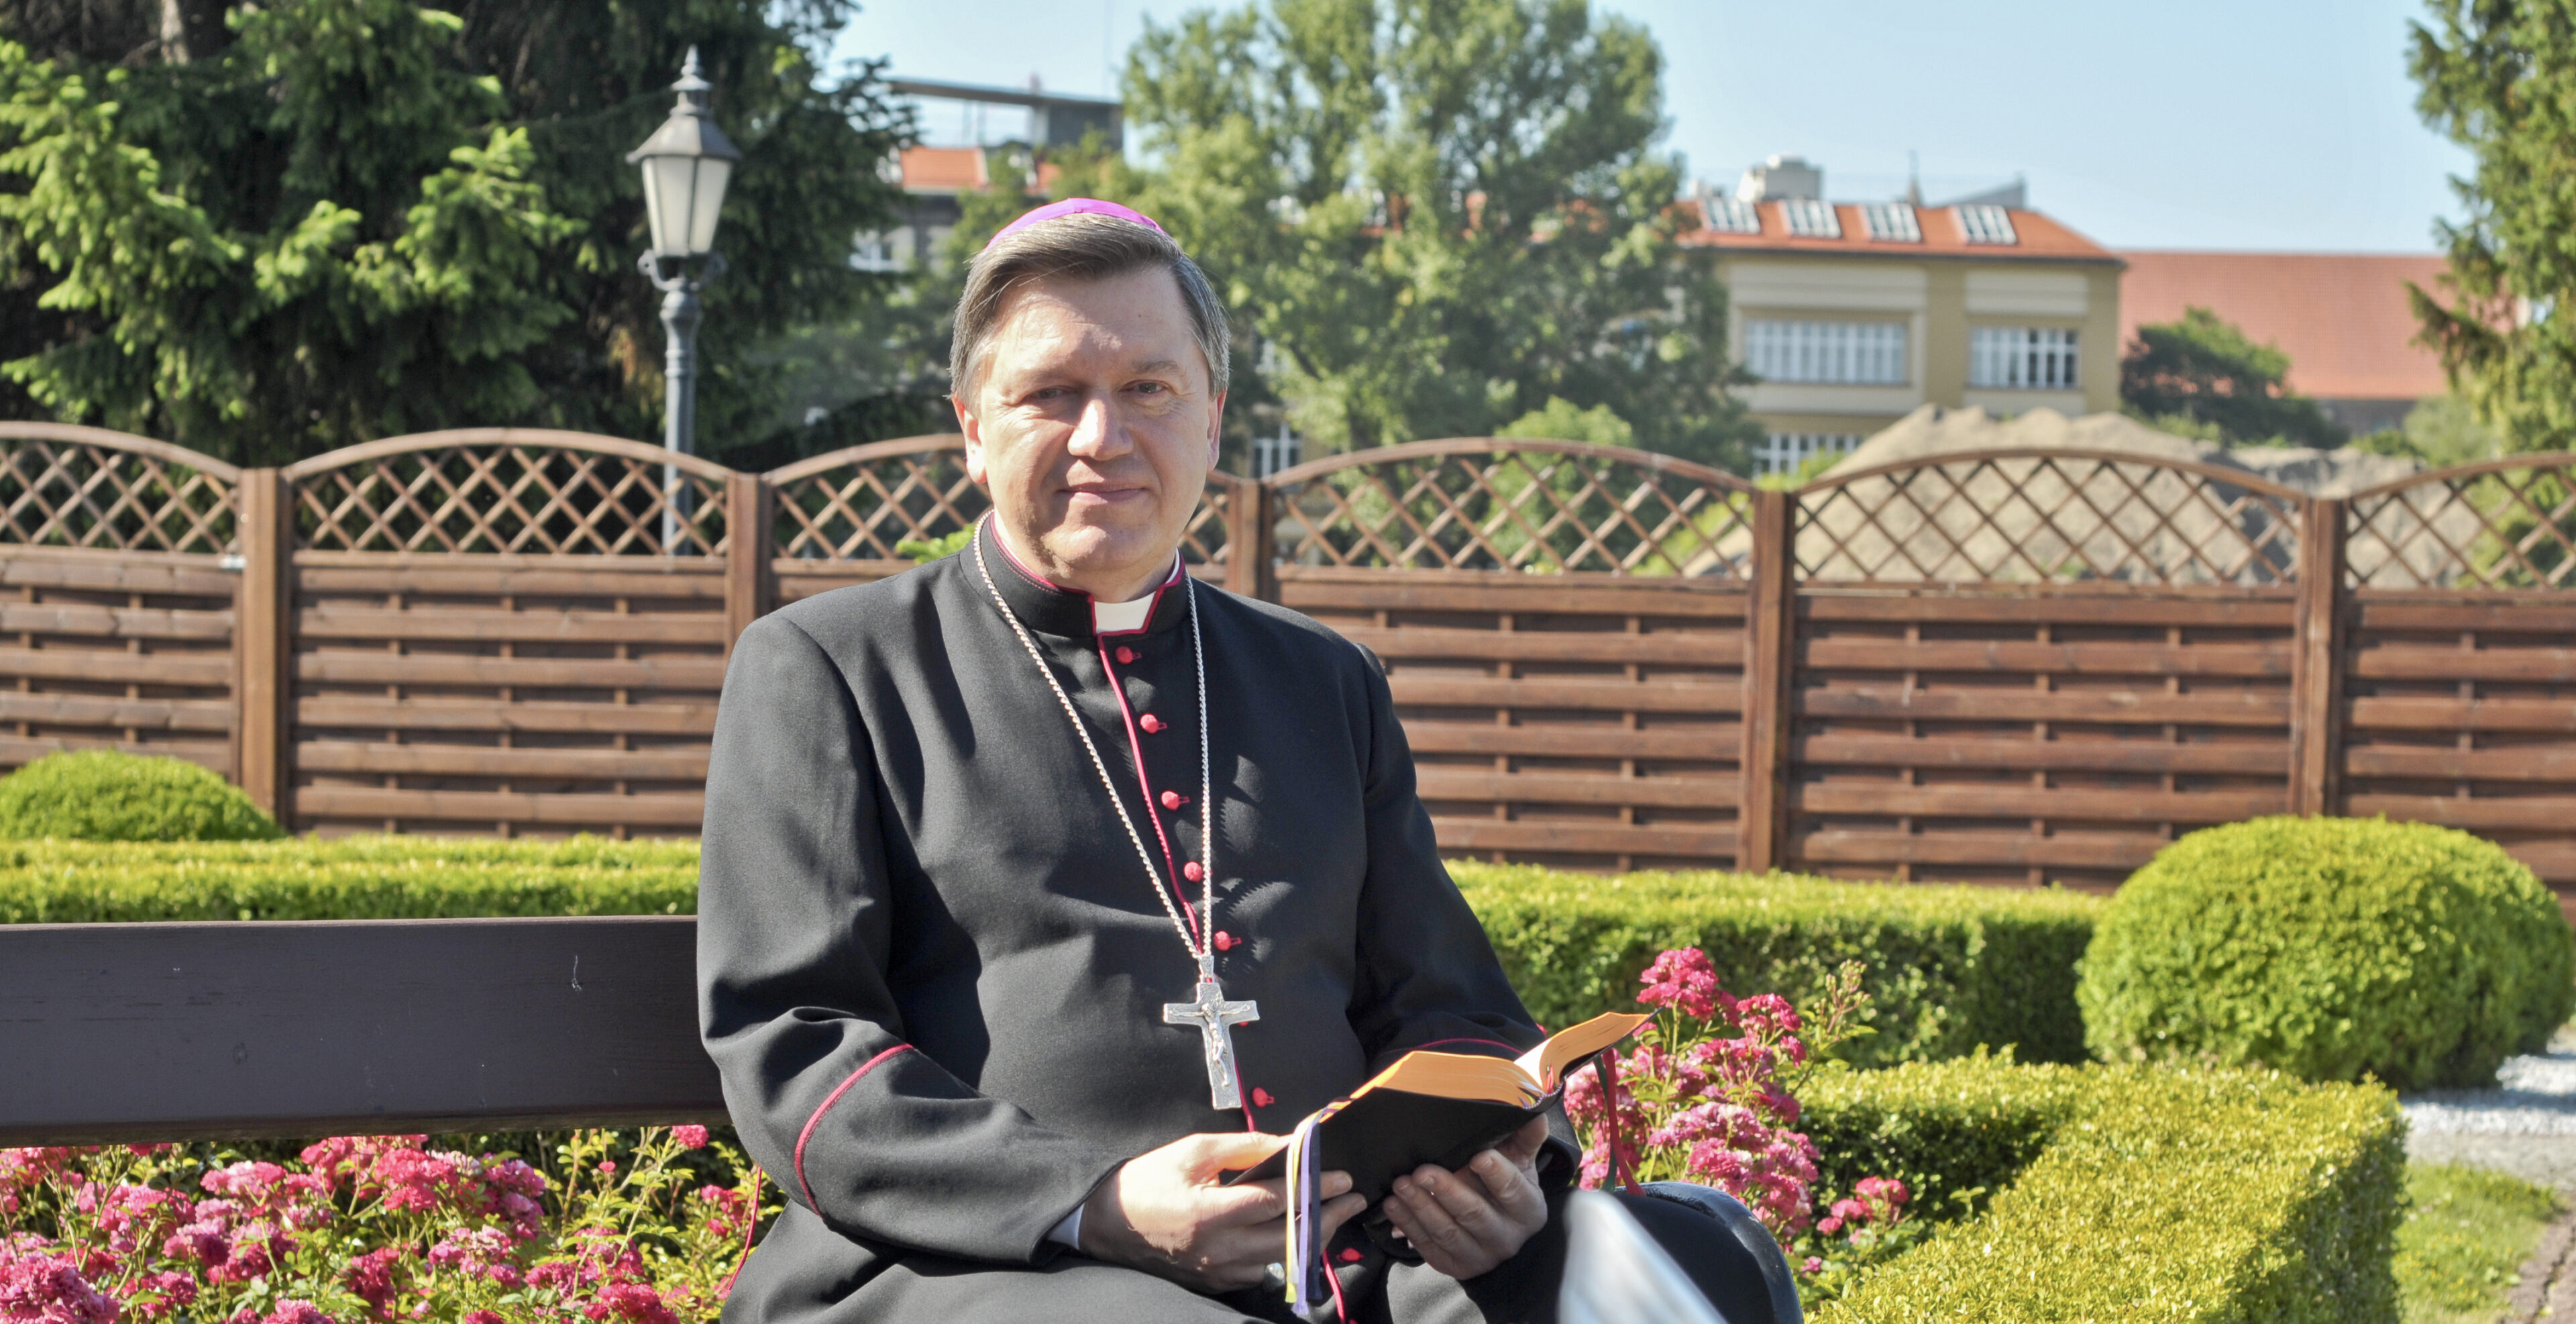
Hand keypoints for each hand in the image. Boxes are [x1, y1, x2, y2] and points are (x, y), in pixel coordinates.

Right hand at [1079, 1131, 1367, 1291]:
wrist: (1109, 1223)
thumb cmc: (1149, 1180)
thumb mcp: (1192, 1151)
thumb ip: (1243, 1148)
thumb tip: (1288, 1144)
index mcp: (1210, 1212)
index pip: (1277, 1202)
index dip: (1314, 1188)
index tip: (1343, 1177)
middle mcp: (1217, 1249)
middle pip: (1288, 1238)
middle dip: (1328, 1217)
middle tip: (1354, 1199)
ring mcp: (1216, 1271)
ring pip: (1279, 1260)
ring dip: (1310, 1238)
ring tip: (1331, 1216)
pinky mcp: (1213, 1282)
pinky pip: (1259, 1273)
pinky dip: (1282, 1255)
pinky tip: (1294, 1237)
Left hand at [1381, 1115, 1548, 1279]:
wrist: (1500, 1226)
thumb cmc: (1507, 1185)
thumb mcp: (1520, 1163)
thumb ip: (1525, 1138)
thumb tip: (1535, 1113)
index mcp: (1529, 1210)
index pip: (1513, 1190)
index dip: (1496, 1174)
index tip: (1477, 1156)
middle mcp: (1507, 1238)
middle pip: (1475, 1214)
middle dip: (1446, 1191)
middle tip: (1422, 1171)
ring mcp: (1480, 1255)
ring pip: (1448, 1232)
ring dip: (1421, 1207)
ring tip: (1401, 1184)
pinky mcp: (1454, 1265)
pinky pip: (1428, 1246)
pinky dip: (1408, 1225)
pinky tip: (1394, 1205)